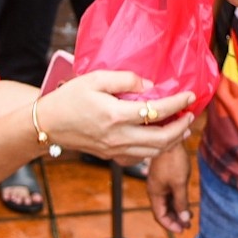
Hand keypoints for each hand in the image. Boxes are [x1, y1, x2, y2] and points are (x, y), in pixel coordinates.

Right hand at [39, 71, 193, 162]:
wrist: (47, 125)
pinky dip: (154, 150)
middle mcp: (118, 136)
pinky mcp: (110, 156)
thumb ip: (125, 79)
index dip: (178, 103)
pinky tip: (159, 140)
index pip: (157, 111)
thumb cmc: (69, 98)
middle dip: (181, 127)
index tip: (190, 96)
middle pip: (161, 139)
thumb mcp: (95, 78)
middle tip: (191, 115)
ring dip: (172, 141)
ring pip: (153, 152)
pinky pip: (139, 158)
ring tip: (182, 128)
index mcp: (116, 115)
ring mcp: (114, 149)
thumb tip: (151, 86)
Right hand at [146, 143, 192, 233]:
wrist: (171, 138)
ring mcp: (159, 183)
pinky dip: (177, 201)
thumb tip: (184, 219)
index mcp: (155, 193)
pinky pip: (169, 194)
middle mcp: (154, 190)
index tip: (182, 230)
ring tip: (189, 216)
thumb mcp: (179, 184)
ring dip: (177, 210)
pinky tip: (185, 202)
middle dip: (175, 219)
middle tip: (188, 225)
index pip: (160, 216)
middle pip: (163, 210)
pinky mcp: (164, 176)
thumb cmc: (173, 160)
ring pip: (166, 202)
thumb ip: (181, 203)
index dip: (171, 225)